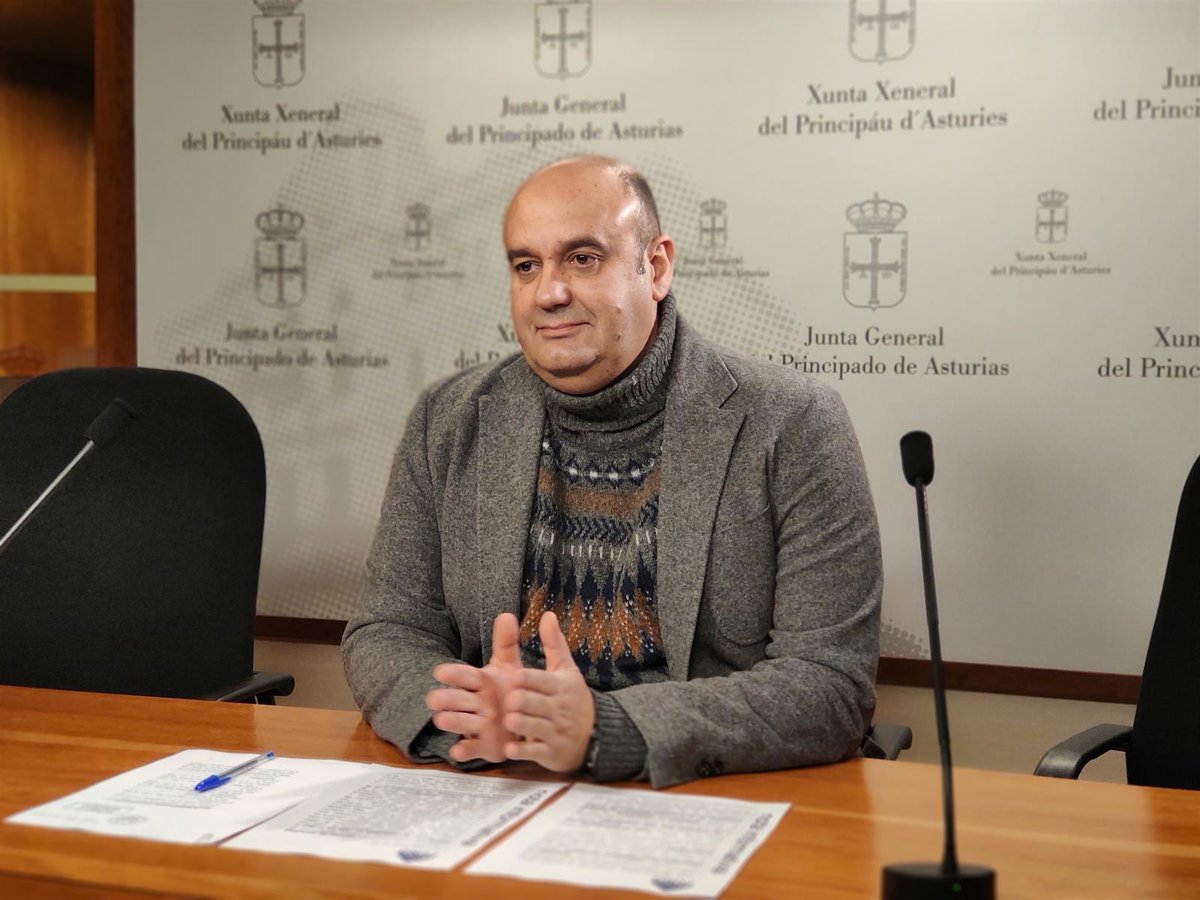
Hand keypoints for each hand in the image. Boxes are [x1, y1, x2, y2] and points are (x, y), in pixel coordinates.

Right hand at [426, 613, 521, 762]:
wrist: (521, 720)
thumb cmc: (509, 689)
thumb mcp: (510, 665)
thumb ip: (506, 643)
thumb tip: (507, 614)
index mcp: (480, 683)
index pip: (465, 676)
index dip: (454, 674)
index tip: (440, 671)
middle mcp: (475, 704)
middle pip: (459, 700)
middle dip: (447, 699)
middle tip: (433, 698)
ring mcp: (476, 726)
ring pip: (461, 723)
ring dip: (452, 721)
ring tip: (441, 720)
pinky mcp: (482, 747)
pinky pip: (471, 750)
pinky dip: (464, 751)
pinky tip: (458, 752)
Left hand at [503, 611, 594, 771]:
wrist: (594, 735)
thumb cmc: (573, 698)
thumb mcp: (567, 670)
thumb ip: (554, 644)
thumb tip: (547, 614)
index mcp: (561, 687)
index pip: (545, 681)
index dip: (531, 680)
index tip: (516, 675)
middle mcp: (559, 709)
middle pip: (539, 704)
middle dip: (525, 702)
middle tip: (510, 700)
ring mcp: (555, 732)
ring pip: (537, 728)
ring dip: (523, 725)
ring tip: (509, 721)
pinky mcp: (550, 752)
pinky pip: (536, 752)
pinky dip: (523, 752)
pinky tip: (510, 750)